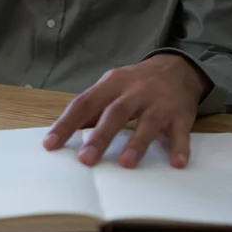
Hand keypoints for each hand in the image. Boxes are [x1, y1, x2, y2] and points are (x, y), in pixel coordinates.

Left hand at [43, 54, 211, 167]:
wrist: (178, 67)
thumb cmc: (135, 84)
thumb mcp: (111, 88)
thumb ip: (91, 109)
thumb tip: (63, 133)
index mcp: (111, 85)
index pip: (84, 103)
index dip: (66, 124)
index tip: (51, 144)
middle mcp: (135, 91)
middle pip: (115, 113)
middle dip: (100, 137)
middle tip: (86, 160)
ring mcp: (159, 102)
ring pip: (148, 122)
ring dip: (137, 143)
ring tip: (126, 163)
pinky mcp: (181, 114)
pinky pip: (181, 132)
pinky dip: (179, 147)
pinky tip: (176, 163)